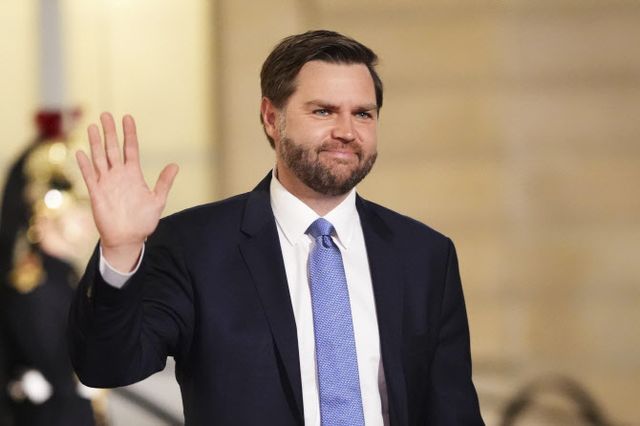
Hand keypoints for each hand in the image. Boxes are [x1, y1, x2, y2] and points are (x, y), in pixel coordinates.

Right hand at [76, 113, 177, 270]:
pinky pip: (89, 176)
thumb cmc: (143, 221)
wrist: (128, 238)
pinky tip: (81, 152)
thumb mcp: (157, 200)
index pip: (130, 149)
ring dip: (96, 143)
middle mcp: (118, 175)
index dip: (129, 133)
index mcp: (133, 174)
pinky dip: (85, 165)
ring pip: (99, 158)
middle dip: (110, 132)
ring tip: (93, 126)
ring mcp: (106, 183)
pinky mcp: (96, 193)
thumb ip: (164, 182)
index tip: (128, 118)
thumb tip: (175, 165)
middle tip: (106, 114)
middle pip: (112, 148)